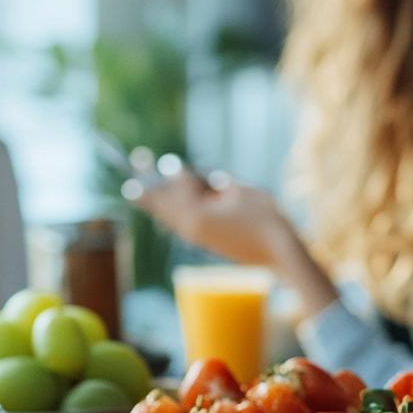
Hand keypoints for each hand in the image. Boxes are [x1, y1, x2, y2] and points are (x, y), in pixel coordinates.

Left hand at [133, 172, 294, 266]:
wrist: (278, 254)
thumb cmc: (265, 219)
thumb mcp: (242, 191)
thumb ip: (218, 183)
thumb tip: (205, 182)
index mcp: (197, 213)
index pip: (178, 184)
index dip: (170, 168)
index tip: (153, 158)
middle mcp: (191, 227)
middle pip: (164, 201)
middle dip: (149, 182)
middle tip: (134, 164)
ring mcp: (197, 237)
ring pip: (168, 216)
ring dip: (153, 201)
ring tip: (134, 190)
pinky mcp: (205, 243)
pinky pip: (178, 224)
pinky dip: (168, 214)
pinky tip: (163, 212)